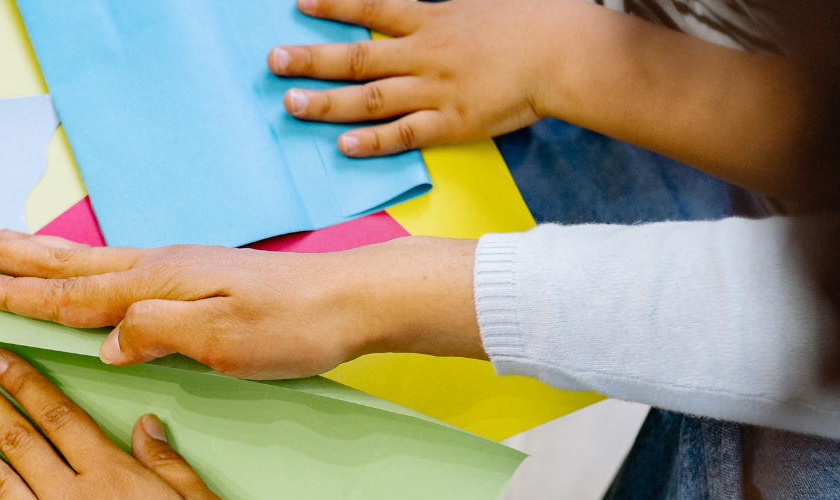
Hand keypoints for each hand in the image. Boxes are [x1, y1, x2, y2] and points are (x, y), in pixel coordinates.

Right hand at [0, 220, 481, 379]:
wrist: (350, 301)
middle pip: (63, 264)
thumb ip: (156, 333)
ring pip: (83, 263)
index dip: (13, 293)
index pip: (67, 293)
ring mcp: (171, 272)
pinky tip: (70, 273)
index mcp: (155, 284)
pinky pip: (110, 272)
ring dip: (31, 254)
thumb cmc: (292, 326)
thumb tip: (102, 342)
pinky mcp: (188, 281)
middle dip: (5, 254)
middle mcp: (155, 270)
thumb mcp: (223, 339)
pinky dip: (73, 270)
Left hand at [270, 0, 598, 156]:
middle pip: (358, 56)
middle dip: (311, 58)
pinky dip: (373, 142)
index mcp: (432, 19)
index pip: (372, 8)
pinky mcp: (452, 124)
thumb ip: (439, 2)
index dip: (334, 5)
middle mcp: (426, 54)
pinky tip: (342, 146)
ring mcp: (437, 91)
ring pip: (371, 98)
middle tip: (273, 60)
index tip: (299, 3)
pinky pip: (405, 135)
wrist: (566, 52)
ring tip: (291, 104)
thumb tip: (405, 3)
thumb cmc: (529, 21)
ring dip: (328, 102)